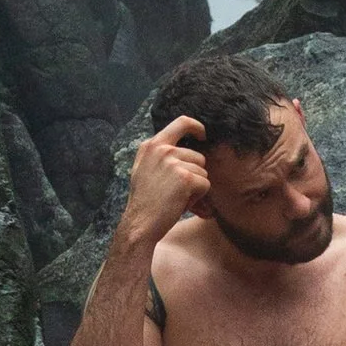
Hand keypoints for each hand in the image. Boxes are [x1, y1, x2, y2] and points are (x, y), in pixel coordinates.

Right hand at [122, 115, 210, 240]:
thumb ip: (161, 156)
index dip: (196, 127)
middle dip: (194, 175)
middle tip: (175, 192)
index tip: (202, 135)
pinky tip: (180, 203)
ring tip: (175, 198)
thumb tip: (186, 149)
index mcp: (151, 145)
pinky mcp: (185, 177)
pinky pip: (205, 184)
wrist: (140, 223)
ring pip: (203, 172)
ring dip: (195, 188)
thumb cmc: (145, 202)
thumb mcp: (144, 170)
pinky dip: (198, 197)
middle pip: (198, 156)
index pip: (181, 122)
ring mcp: (173, 162)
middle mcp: (161, 149)